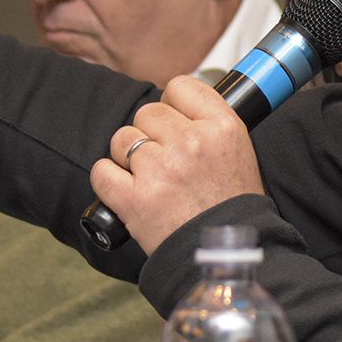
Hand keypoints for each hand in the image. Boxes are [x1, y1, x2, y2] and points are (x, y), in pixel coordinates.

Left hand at [89, 75, 264, 254]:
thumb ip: (210, 122)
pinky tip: (124, 189)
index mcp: (222, 127)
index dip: (172, 105)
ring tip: (148, 178)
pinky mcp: (134, 199)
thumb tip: (175, 103)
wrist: (226, 254)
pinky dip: (107, 179)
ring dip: (128, 156)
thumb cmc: (232, 205)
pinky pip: (101, 171)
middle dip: (150, 133)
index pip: (180, 87)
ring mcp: (161, 170)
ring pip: (122, 139)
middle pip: (147, 112)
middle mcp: (191, 142)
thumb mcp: (240, 150)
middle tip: (163, 159)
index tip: (174, 122)